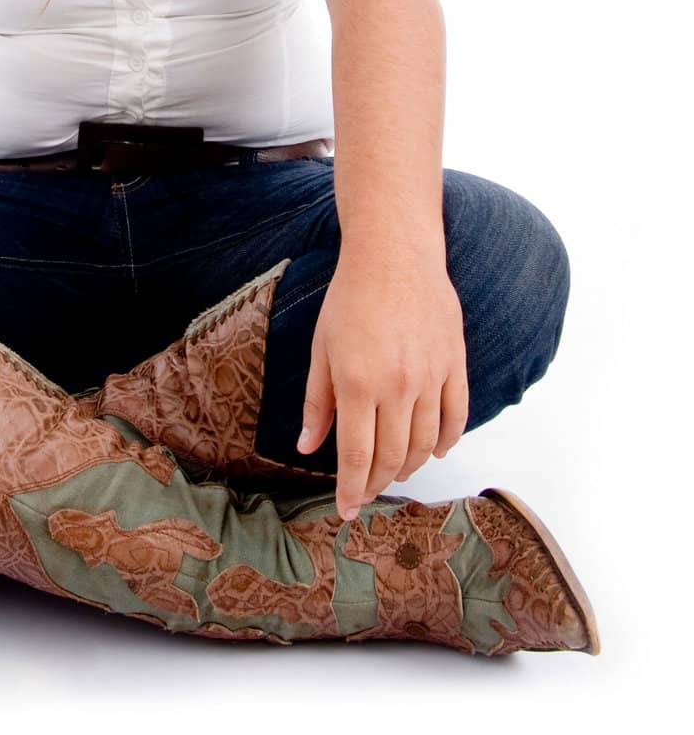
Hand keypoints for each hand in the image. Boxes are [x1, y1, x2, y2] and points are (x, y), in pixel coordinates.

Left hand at [297, 241, 468, 519]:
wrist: (395, 254)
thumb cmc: (350, 298)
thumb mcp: (321, 348)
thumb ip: (317, 402)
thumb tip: (307, 448)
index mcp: (358, 383)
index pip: (357, 456)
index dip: (351, 489)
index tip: (345, 510)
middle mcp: (398, 386)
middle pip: (393, 456)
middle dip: (377, 483)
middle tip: (365, 494)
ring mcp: (431, 376)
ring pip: (426, 443)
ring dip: (410, 466)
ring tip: (394, 473)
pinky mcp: (454, 364)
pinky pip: (456, 416)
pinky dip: (447, 441)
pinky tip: (434, 451)